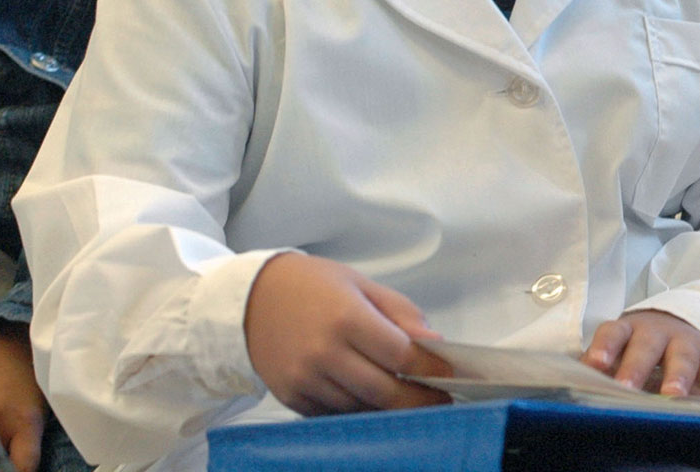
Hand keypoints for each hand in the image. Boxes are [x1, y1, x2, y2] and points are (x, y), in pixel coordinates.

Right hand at [243, 254, 450, 416]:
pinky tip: (370, 400)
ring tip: (408, 399)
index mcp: (347, 318)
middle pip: (385, 392)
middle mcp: (324, 352)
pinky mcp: (291, 397)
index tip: (450, 375)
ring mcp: (305, 379)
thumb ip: (401, 313)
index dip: (431, 369)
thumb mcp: (362, 284)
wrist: (250, 298)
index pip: (401, 356)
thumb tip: (434, 343)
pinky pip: (334, 414)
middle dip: (418, 400)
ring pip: (361, 408)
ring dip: (388, 408)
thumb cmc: (311, 285)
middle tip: (438, 400)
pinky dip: (357, 410)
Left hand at [582, 310, 699, 396]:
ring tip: (671, 396)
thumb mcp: (619, 351)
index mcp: (628, 330)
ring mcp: (686, 342)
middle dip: (637, 367)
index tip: (595, 364)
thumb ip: (601, 369)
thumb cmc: (637, 348)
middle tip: (627, 387)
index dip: (604, 347)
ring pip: (682, 357)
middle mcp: (658, 332)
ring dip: (677, 376)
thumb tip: (574, 388)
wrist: (676, 327)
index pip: (613, 333)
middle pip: (647, 346)